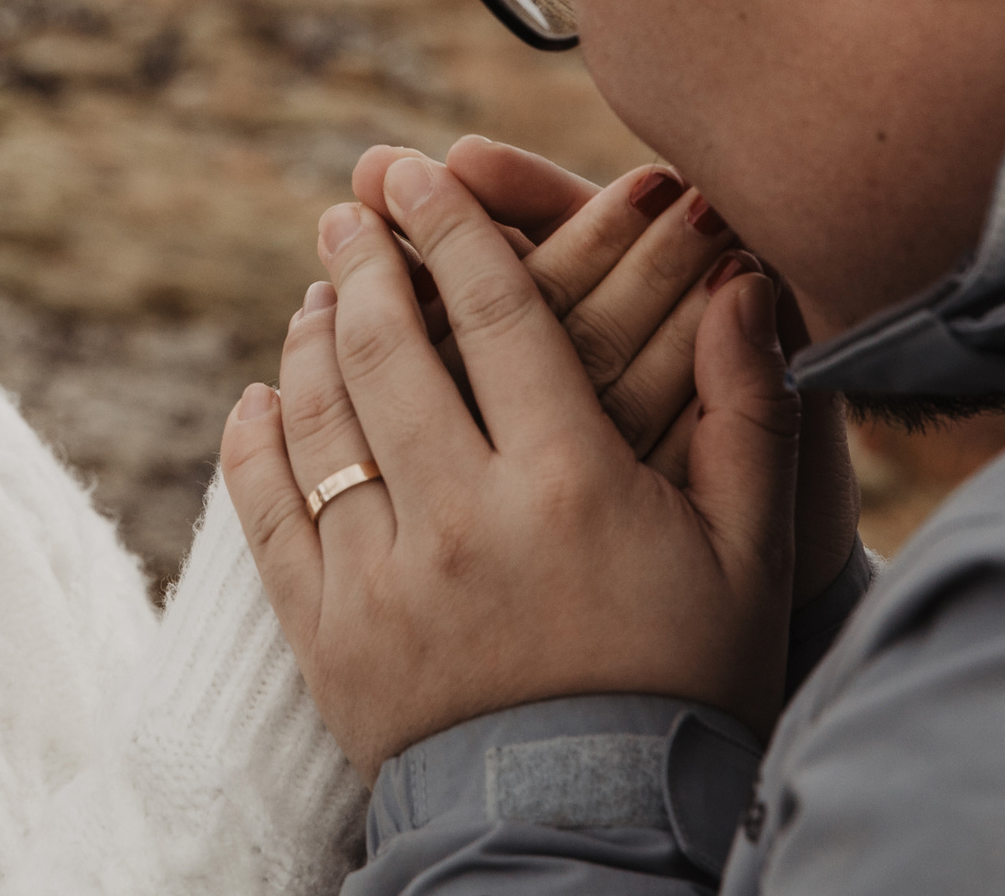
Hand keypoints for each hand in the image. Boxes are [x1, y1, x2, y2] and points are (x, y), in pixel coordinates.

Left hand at [221, 152, 798, 777]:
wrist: (592, 829)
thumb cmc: (682, 680)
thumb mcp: (746, 553)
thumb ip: (748, 413)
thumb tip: (744, 289)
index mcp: (568, 486)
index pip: (497, 313)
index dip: (451, 227)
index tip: (418, 174)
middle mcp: (464, 520)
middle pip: (388, 349)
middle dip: (361, 263)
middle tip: (348, 213)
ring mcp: (384, 579)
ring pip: (321, 419)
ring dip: (309, 339)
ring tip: (314, 294)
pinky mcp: (328, 634)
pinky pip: (270, 513)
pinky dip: (256, 442)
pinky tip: (261, 398)